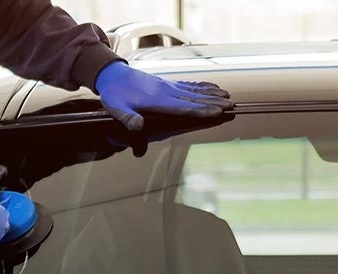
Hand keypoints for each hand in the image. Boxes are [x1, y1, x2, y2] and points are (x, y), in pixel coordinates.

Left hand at [96, 61, 233, 131]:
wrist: (113, 75)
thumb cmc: (114, 94)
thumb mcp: (116, 108)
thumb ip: (127, 117)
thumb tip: (137, 127)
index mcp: (155, 100)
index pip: (181, 107)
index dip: (199, 110)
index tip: (215, 111)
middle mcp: (166, 92)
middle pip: (193, 99)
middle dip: (212, 102)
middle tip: (230, 106)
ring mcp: (168, 87)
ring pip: (194, 91)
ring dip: (212, 94)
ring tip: (228, 97)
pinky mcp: (168, 84)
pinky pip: (189, 85)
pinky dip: (203, 86)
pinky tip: (213, 87)